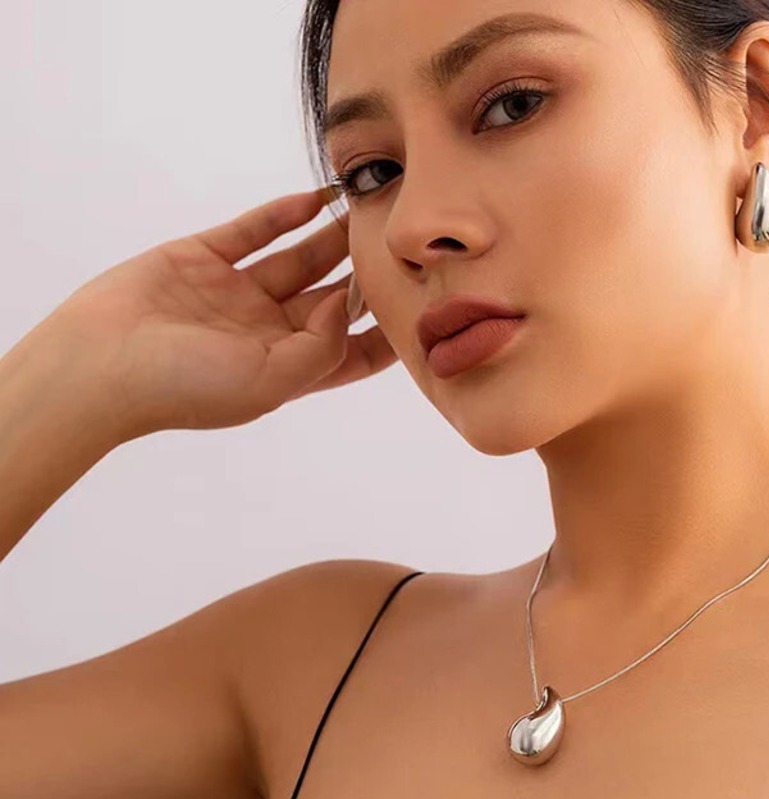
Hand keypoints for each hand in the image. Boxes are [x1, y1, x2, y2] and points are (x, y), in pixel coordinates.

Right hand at [49, 187, 397, 437]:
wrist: (102, 363)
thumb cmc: (187, 388)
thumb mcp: (273, 382)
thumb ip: (322, 348)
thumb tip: (350, 306)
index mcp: (289, 369)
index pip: (352, 354)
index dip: (386, 335)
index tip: (424, 310)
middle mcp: (268, 331)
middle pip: (332, 300)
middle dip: (366, 276)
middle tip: (403, 245)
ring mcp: (236, 293)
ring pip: (299, 259)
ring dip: (333, 238)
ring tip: (369, 211)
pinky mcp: (204, 257)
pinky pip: (254, 230)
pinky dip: (285, 213)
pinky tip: (318, 197)